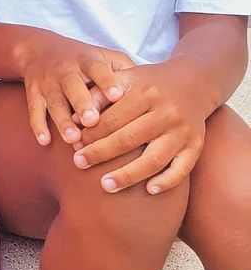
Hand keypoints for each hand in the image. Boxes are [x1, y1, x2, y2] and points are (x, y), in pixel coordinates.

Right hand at [13, 31, 133, 145]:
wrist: (38, 49)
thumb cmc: (82, 59)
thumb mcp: (104, 57)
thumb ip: (125, 71)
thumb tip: (155, 90)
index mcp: (86, 61)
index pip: (97, 69)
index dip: (106, 81)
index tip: (116, 95)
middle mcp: (65, 70)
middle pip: (73, 86)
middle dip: (82, 103)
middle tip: (92, 121)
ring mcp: (48, 82)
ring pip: (54, 101)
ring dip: (62, 120)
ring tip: (73, 139)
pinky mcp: (34, 93)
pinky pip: (34, 110)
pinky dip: (38, 125)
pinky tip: (45, 141)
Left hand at [72, 58, 212, 194]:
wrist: (193, 82)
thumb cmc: (148, 83)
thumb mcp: (124, 78)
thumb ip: (99, 94)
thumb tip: (75, 118)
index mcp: (144, 93)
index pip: (113, 118)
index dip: (92, 133)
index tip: (74, 145)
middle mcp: (165, 112)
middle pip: (129, 139)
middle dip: (101, 153)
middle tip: (80, 163)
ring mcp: (182, 131)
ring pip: (154, 158)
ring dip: (129, 175)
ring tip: (106, 185)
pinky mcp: (195, 146)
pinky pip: (183, 169)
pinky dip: (167, 181)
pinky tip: (149, 190)